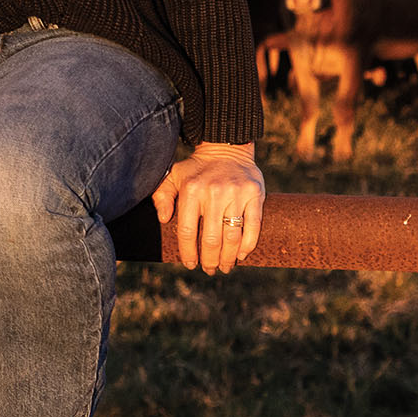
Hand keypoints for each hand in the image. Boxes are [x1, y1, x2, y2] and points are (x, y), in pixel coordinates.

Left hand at [150, 141, 265, 273]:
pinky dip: (248, 245)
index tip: (191, 264)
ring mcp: (236, 194)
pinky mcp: (255, 194)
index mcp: (191, 190)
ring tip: (224, 266)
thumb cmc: (197, 168)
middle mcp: (213, 192)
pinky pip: (253, 226)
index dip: (189, 252)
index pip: (188, 231)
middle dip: (210, 260)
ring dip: (228, 257)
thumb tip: (163, 219)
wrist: (227, 146)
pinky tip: (241, 255)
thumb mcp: (174, 176)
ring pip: (233, 236)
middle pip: (212, 239)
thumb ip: (163, 195)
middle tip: (210, 269)